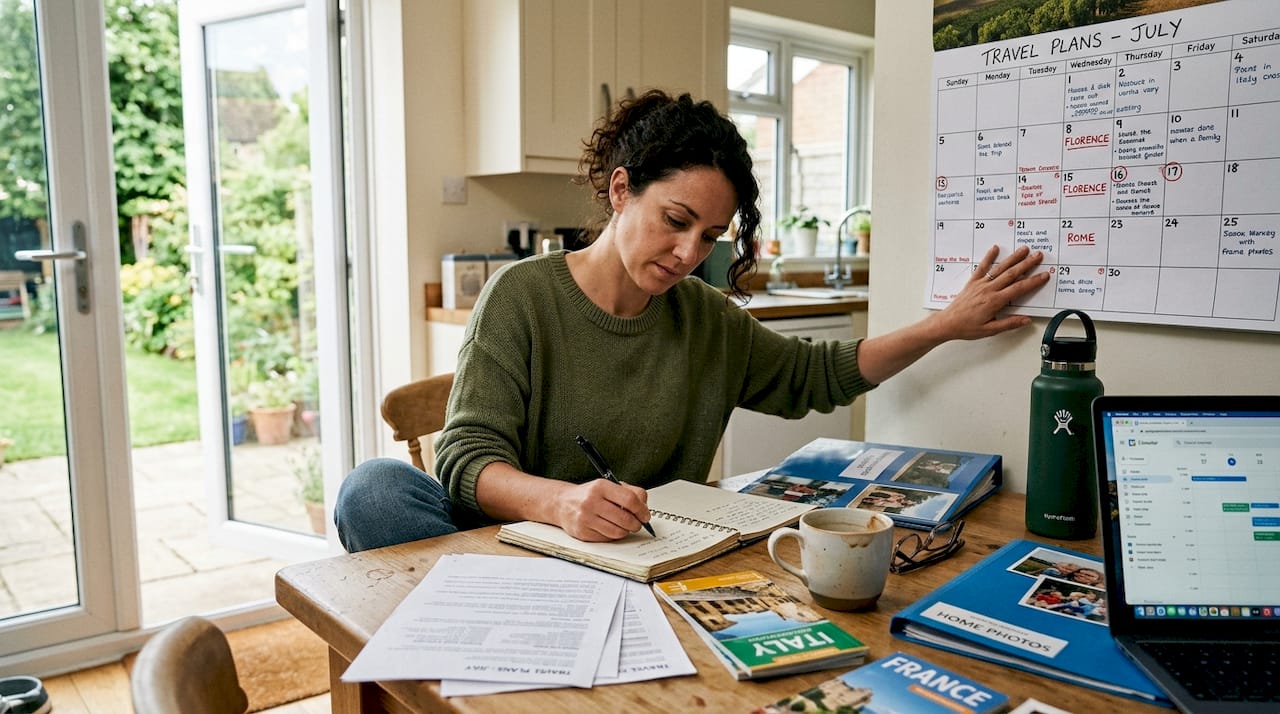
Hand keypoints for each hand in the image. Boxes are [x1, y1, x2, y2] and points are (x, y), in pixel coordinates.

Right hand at [555, 479, 651, 541]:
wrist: (562, 503)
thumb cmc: (589, 495)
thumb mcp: (607, 486)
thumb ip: (629, 492)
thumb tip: (644, 507)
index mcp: (600, 486)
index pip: (629, 499)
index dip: (642, 510)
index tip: (645, 515)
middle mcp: (591, 501)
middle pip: (625, 518)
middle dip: (636, 524)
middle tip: (637, 524)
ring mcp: (585, 518)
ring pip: (617, 532)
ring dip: (625, 531)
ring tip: (624, 526)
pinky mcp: (582, 532)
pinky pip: (607, 539)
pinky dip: (613, 536)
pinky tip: (610, 528)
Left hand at [927, 244, 1049, 340]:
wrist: (947, 323)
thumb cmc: (967, 327)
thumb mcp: (990, 330)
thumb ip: (1009, 324)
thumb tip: (1027, 320)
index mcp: (995, 301)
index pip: (1019, 289)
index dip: (1033, 281)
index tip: (1044, 275)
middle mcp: (989, 289)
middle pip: (1012, 274)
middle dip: (1027, 264)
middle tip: (1039, 256)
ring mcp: (980, 284)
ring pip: (1000, 268)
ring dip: (1013, 258)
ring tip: (1024, 249)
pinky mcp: (972, 282)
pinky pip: (981, 267)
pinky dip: (988, 257)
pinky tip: (995, 248)